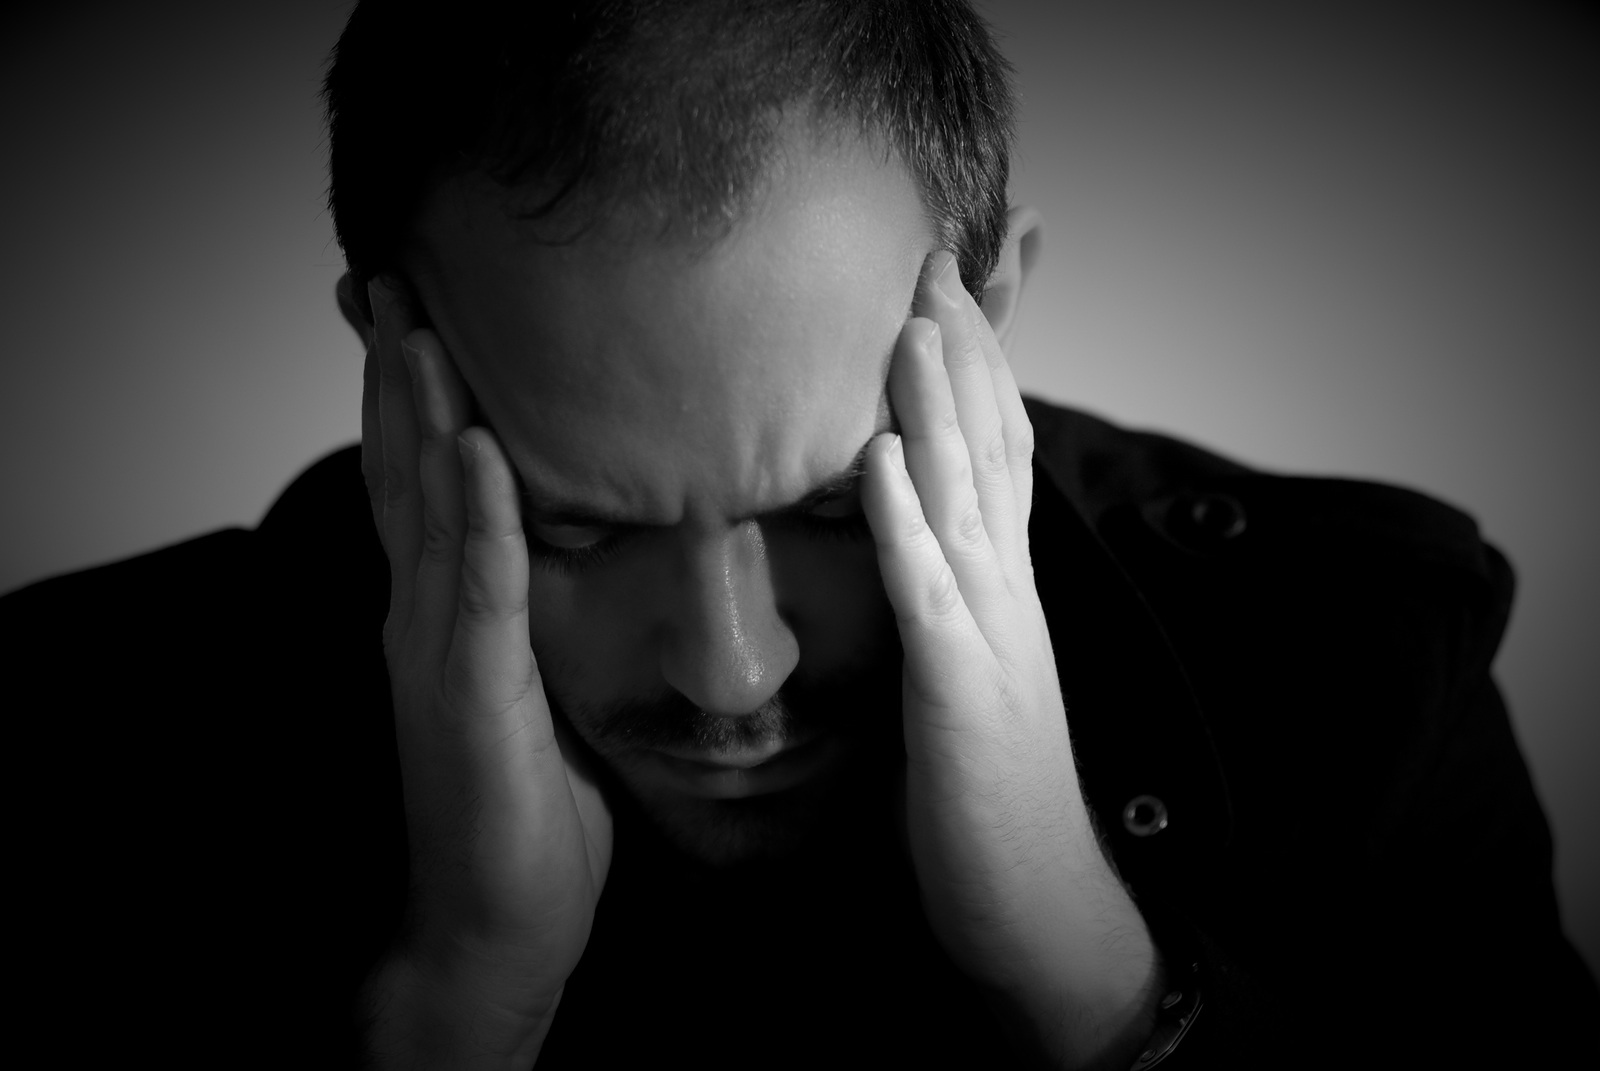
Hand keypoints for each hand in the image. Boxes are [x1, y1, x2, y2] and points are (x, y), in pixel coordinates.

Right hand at [357, 278, 611, 1068]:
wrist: (496, 924)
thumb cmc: (527, 814)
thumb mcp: (535, 694)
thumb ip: (531, 621)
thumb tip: (578, 558)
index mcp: (442, 617)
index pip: (420, 486)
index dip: (411, 399)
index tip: (413, 316)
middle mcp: (422, 620)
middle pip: (404, 475)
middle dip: (398, 374)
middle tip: (389, 279)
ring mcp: (435, 655)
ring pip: (426, 511)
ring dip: (422, 412)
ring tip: (419, 322)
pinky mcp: (467, 697)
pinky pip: (476, 589)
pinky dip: (474, 515)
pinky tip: (472, 447)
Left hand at [862, 253, 1160, 1067]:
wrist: (1039, 907)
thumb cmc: (989, 795)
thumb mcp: (970, 675)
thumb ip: (949, 601)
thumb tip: (916, 536)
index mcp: (1002, 591)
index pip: (991, 459)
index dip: (970, 371)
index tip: (939, 293)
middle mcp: (1007, 597)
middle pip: (987, 454)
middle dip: (958, 354)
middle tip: (929, 261)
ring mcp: (991, 641)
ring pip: (965, 502)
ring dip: (938, 408)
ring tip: (911, 322)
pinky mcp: (961, 697)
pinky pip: (930, 597)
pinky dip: (905, 524)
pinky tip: (880, 460)